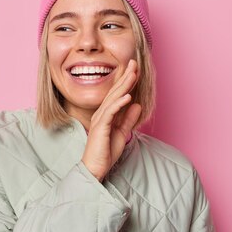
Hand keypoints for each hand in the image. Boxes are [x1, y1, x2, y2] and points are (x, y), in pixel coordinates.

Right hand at [81, 59, 141, 180]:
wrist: (95, 168)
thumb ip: (128, 119)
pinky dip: (119, 104)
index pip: (118, 95)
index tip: (135, 70)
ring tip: (133, 74)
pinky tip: (128, 96)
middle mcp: (102, 114)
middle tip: (134, 63)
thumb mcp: (122, 133)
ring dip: (123, 86)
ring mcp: (100, 120)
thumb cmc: (105, 153)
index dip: (127, 82)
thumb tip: (136, 105)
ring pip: (113, 99)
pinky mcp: (100, 128)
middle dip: (125, 77)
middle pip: (115, 92)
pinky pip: (110, 113)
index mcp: (107, 114)